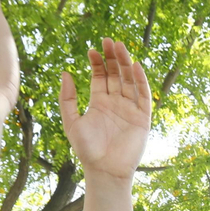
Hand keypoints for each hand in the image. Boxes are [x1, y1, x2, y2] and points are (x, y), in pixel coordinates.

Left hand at [60, 38, 152, 181]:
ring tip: (119, 47)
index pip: (101, 77)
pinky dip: (141, 81)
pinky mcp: (142, 118)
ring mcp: (130, 109)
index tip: (92, 50)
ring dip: (125, 63)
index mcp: (99, 103)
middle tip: (108, 40)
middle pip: (116, 74)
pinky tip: (135, 66)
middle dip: (112, 57)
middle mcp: (116, 103)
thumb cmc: (86, 149)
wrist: (105, 170)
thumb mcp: (71, 121)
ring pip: (129, 80)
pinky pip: (143, 96)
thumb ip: (67, 99)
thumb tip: (65, 73)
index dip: (98, 63)